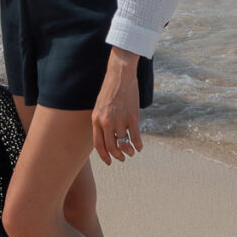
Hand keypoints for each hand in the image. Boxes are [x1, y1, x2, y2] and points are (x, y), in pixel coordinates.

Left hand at [92, 47, 142, 164]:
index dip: (104, 156)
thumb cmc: (110, 89)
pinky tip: (139, 146)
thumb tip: (106, 136)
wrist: (120, 74)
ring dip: (128, 152)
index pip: (98, 144)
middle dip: (117, 156)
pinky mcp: (132, 118)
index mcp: (96, 119)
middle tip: (122, 158)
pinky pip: (135, 138)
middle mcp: (106, 122)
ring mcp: (120, 120)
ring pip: (124, 145)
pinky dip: (138, 145)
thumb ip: (101, 120)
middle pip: (111, 147)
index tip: (109, 162)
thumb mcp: (100, 105)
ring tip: (131, 152)